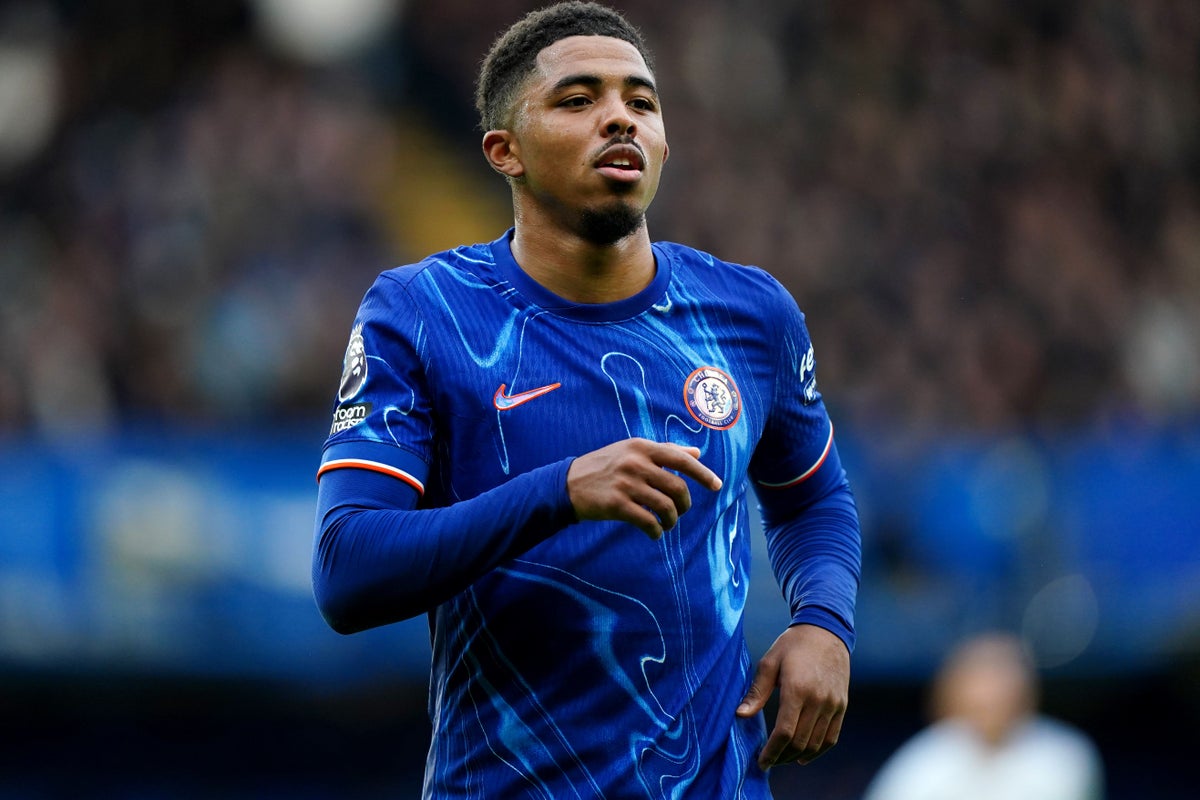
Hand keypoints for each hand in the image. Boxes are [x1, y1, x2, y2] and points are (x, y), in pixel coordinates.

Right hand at [567, 438, 721, 539]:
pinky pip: (648, 522)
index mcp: (641, 447)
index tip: (716, 486)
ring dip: (671, 520)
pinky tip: (654, 534)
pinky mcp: (617, 505)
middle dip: (685, 504)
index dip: (702, 473)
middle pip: (677, 487)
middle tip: (681, 511)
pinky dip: (656, 532)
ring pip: (665, 507)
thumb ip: (665, 451)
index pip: (680, 459)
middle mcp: (635, 463)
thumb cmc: (605, 466)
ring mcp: (626, 484)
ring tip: (667, 525)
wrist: (567, 484)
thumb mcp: (632, 450)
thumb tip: (697, 453)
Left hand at [736, 624, 849, 768]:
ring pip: (816, 743)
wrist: (826, 631)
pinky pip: (831, 737)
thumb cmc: (792, 646)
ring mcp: (833, 704)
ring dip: (798, 756)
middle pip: (800, 742)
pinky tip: (804, 756)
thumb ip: (757, 691)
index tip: (761, 761)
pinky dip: (818, 751)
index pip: (784, 732)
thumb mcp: (769, 663)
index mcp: (797, 689)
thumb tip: (740, 714)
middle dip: (782, 757)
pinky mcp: (841, 706)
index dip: (772, 751)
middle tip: (769, 761)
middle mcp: (818, 700)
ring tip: (782, 758)